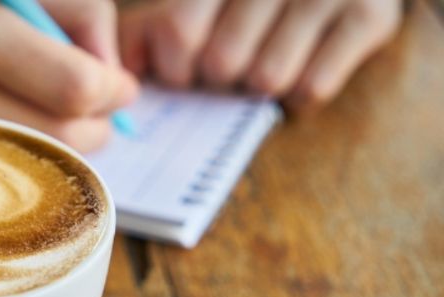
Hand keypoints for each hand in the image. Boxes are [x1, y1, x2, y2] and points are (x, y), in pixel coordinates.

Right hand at [0, 0, 137, 150]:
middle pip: (59, 142)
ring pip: (21, 170)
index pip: (75, 87)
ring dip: (56, 150)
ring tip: (53, 122)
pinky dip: (6, 162)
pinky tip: (3, 136)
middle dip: (95, 127)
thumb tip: (99, 59)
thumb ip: (51, 3)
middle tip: (94, 107)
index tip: (115, 82)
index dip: (112, 87)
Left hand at [119, 0, 402, 109]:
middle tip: (230, 66)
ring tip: (265, 62)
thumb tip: (119, 82)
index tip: (186, 69)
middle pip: (223, 63)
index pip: (178, 32)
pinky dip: (300, 95)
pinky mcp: (370, 15)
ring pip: (267, 79)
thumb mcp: (189, 4)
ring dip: (259, 86)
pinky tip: (301, 69)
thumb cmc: (239, 2)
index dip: (177, 67)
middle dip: (220, 79)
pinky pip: (313, 87)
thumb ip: (144, 34)